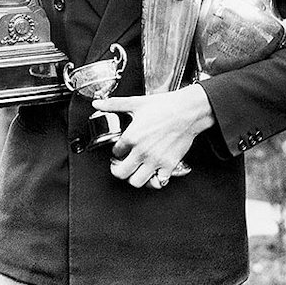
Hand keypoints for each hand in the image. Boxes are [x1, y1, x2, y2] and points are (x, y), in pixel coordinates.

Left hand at [92, 82, 214, 188]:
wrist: (188, 110)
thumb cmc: (165, 106)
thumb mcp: (136, 102)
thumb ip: (114, 104)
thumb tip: (97, 103)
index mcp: (132, 137)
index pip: (115, 152)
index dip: (116, 150)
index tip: (120, 148)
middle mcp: (142, 151)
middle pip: (121, 173)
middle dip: (118, 169)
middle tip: (121, 164)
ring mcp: (156, 160)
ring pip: (136, 182)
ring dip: (133, 177)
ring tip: (135, 170)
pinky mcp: (169, 165)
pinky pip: (158, 182)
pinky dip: (154, 181)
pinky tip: (152, 173)